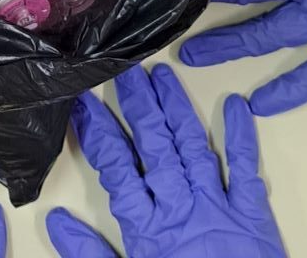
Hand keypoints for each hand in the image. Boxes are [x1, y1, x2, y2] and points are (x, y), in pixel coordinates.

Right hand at [46, 64, 284, 257]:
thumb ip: (90, 254)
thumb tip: (55, 220)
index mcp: (147, 228)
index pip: (116, 167)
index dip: (98, 132)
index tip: (84, 101)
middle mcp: (179, 207)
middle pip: (154, 145)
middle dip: (138, 104)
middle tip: (125, 68)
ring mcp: (217, 207)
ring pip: (192, 146)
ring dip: (176, 108)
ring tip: (163, 73)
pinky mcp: (252, 216)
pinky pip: (246, 171)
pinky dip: (242, 138)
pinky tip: (237, 106)